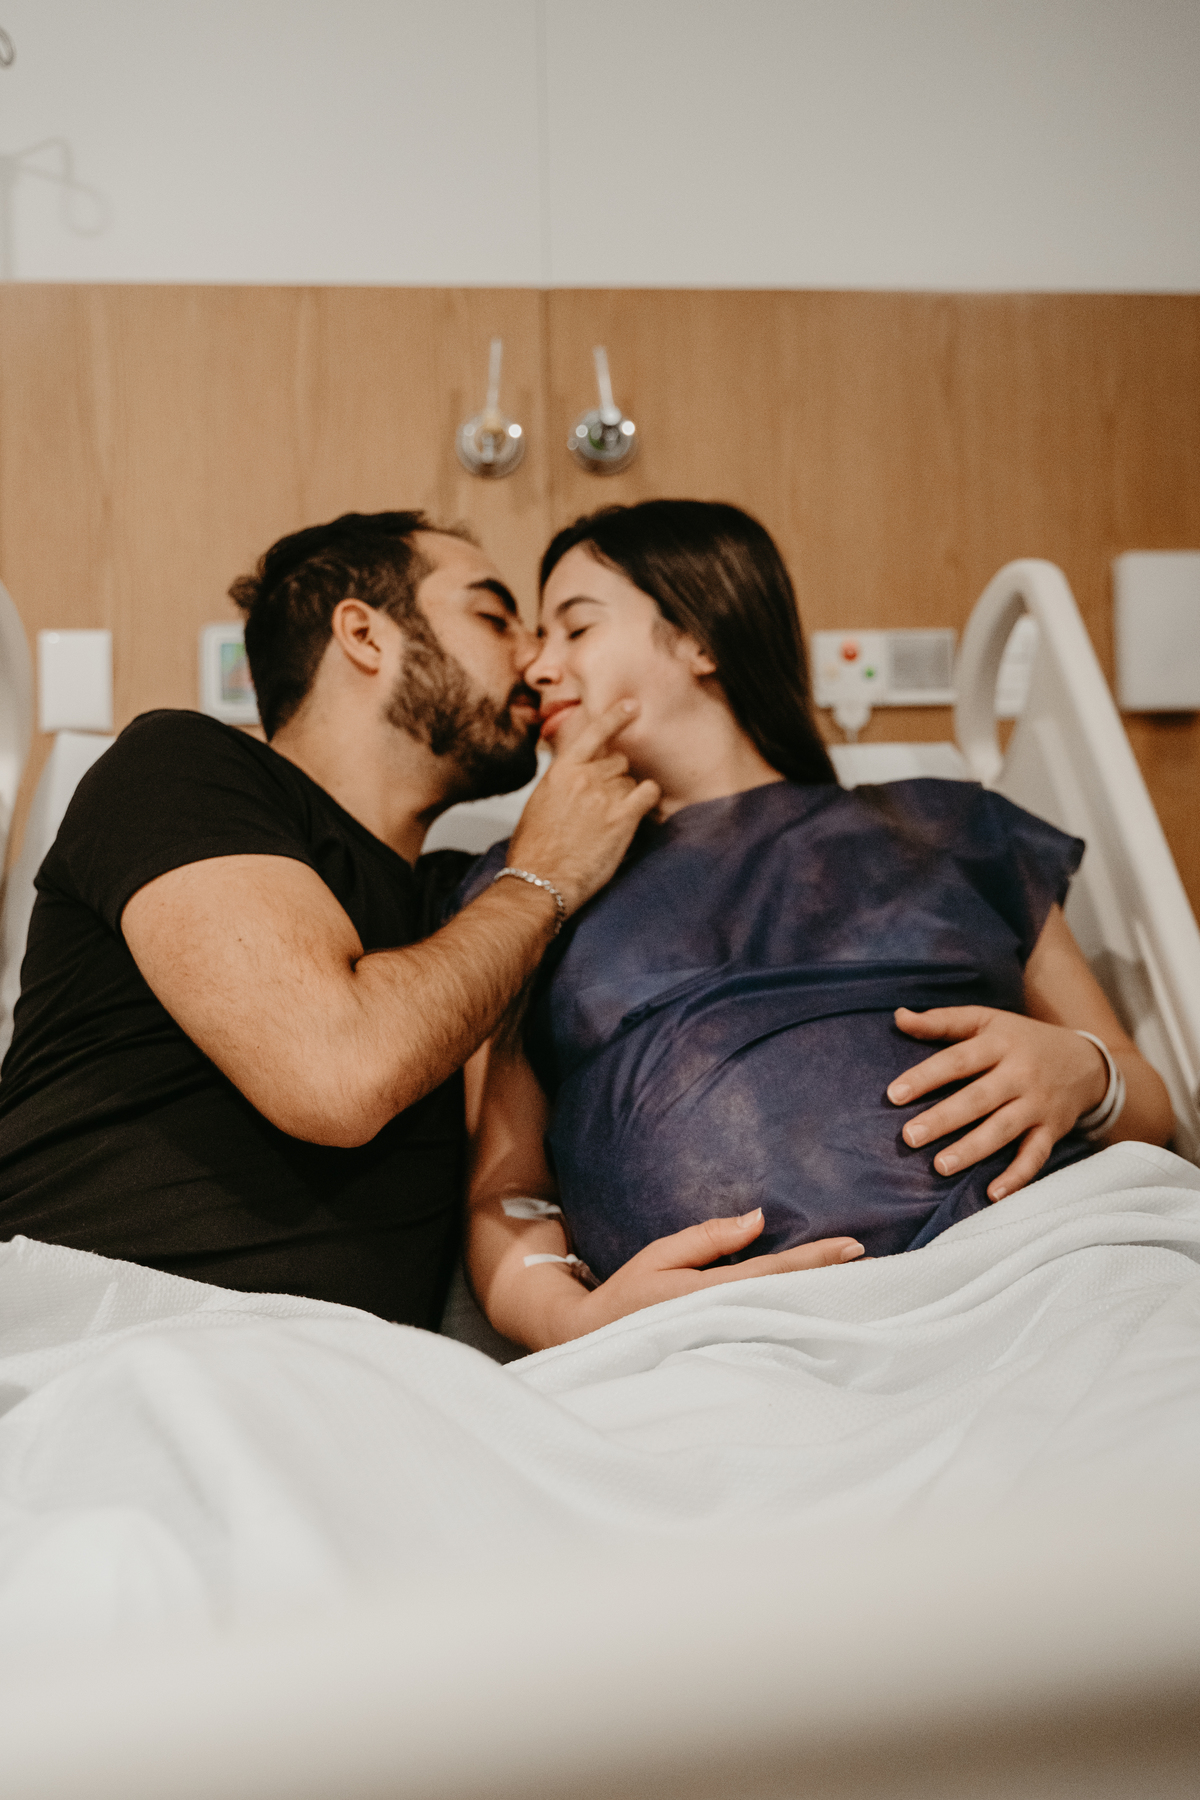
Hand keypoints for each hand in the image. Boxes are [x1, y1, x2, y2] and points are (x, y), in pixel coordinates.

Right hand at [508, 698, 659, 914]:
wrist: (540, 880)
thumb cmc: (535, 850)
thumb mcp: (540, 804)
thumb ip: (562, 783)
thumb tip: (576, 779)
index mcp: (561, 771)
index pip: (592, 733)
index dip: (615, 716)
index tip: (632, 705)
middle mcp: (584, 777)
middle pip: (617, 762)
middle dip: (615, 780)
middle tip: (604, 807)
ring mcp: (604, 795)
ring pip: (631, 781)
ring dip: (627, 797)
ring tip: (608, 823)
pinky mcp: (622, 817)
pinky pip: (648, 794)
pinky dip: (647, 802)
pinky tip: (638, 815)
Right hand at [556, 1209, 863, 1341]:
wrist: (594, 1344)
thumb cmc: (629, 1295)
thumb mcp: (661, 1255)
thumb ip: (710, 1238)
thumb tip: (759, 1218)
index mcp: (709, 1295)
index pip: (776, 1273)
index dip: (816, 1260)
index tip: (853, 1247)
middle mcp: (726, 1323)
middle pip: (792, 1300)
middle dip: (831, 1283)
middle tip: (875, 1267)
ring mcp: (729, 1345)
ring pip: (786, 1321)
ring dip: (821, 1303)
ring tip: (859, 1286)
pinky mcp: (728, 1356)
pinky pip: (771, 1335)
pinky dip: (798, 1320)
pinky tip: (821, 1312)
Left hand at [887, 1005, 1108, 1199]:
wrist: (1086, 1061)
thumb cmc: (1021, 1040)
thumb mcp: (986, 1020)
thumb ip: (942, 1022)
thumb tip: (899, 1017)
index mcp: (999, 1044)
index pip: (958, 1060)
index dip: (926, 1077)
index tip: (893, 1094)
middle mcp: (1020, 1074)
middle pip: (979, 1098)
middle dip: (944, 1118)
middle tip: (910, 1136)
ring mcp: (1038, 1104)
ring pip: (1003, 1129)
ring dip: (972, 1150)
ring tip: (940, 1166)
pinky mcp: (1052, 1130)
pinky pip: (1035, 1156)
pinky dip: (1017, 1177)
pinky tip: (993, 1194)